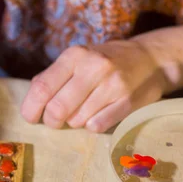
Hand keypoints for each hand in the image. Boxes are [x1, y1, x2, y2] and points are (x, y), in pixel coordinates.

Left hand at [21, 40, 168, 131]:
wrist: (151, 59)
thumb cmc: (105, 63)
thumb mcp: (78, 60)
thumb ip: (53, 77)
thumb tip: (31, 102)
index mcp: (74, 56)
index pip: (41, 87)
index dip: (31, 108)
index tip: (31, 118)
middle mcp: (92, 67)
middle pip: (57, 109)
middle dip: (52, 121)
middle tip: (57, 121)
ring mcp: (112, 84)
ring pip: (76, 120)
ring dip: (75, 122)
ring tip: (84, 110)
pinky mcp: (127, 101)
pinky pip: (96, 126)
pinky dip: (92, 125)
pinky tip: (98, 114)